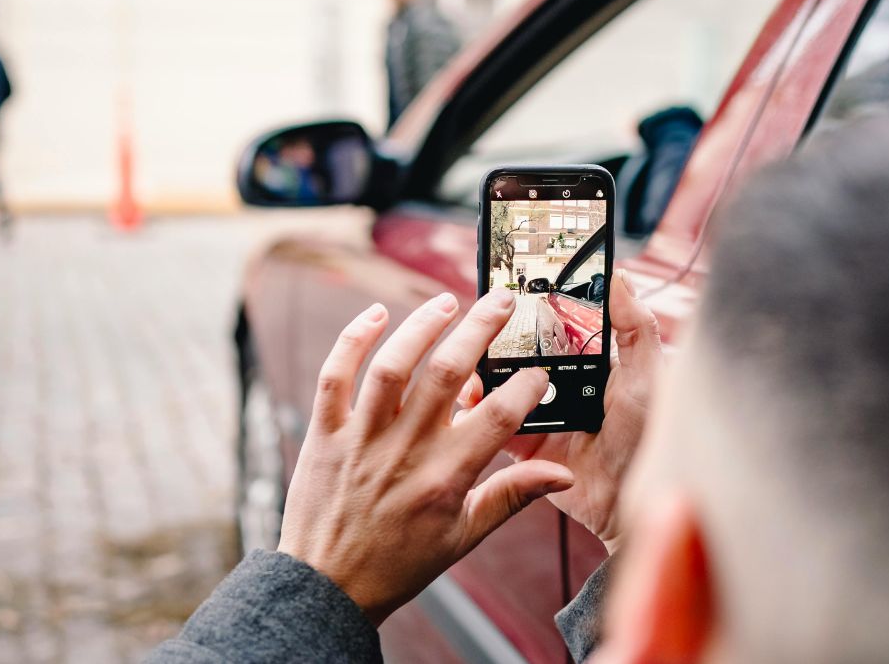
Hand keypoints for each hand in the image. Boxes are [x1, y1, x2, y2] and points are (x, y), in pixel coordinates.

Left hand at [278, 289, 574, 625]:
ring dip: (422, 326)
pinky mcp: (326, 433)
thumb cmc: (399, 563)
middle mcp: (405, 450)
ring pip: (393, 366)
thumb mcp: (464, 536)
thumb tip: (562, 475)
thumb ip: (513, 496)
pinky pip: (335, 376)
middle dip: (481, 329)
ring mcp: (361, 438)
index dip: (525, 388)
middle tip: (503, 301)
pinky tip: (377, 314)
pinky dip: (353, 340)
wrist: (326, 587)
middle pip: (448, 374)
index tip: (539, 372)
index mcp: (446, 477)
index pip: (498, 418)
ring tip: (448, 301)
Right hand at [459, 270, 660, 554]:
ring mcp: (541, 414)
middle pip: (523, 352)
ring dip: (482, 374)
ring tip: (469, 363)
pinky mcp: (524, 445)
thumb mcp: (648, 376)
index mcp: (592, 362)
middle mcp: (563, 384)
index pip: (558, 326)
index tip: (512, 287)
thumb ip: (636, 328)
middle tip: (478, 323)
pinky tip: (467, 402)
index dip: (535, 308)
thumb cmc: (649, 438)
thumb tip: (620, 276)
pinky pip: (493, 424)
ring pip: (502, 385)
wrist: (629, 502)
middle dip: (498, 340)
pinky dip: (477, 413)